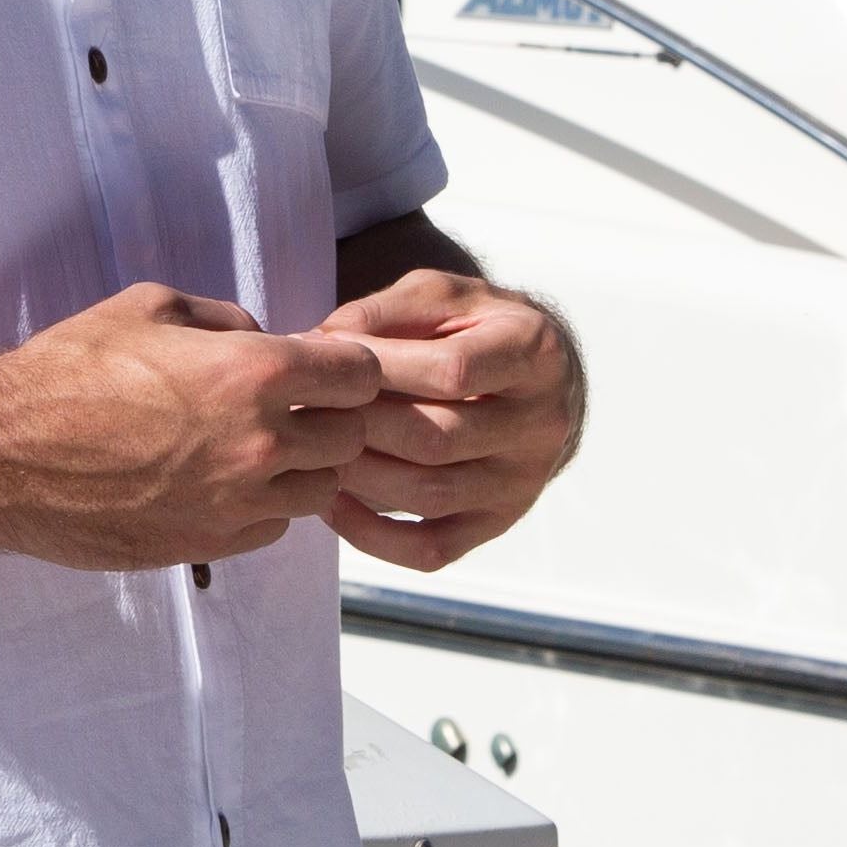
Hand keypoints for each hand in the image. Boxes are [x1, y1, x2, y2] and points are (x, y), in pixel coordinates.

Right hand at [0, 283, 386, 573]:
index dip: (345, 366)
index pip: (358, 374)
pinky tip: (224, 483)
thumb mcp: (148, 307)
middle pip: (349, 438)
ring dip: (302, 467)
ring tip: (258, 448)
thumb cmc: (67, 370)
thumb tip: (260, 338)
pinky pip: (272, 529)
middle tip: (293, 406)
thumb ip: (223, 319)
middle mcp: (259, 445)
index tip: (323, 366)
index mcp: (252, 374)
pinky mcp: (208, 547)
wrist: (3, 453)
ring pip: (319, 491)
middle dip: (330, 417)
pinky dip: (264, 507)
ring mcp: (236, 504)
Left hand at [316, 269, 583, 576]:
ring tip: (312, 450)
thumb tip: (322, 342)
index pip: (454, 371)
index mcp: (534, 353)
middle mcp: (541, 423)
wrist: (534, 377)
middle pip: (440, 438)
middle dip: (362, 424)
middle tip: (306, 409)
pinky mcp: (497, 523)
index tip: (327, 357)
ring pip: (432, 494)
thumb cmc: (471, 327)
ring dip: (359, 476)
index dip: (382, 366)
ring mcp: (522, 481)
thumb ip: (385, 311)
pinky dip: (373, 536)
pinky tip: (332, 503)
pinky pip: (433, 549)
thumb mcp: (439, 297)